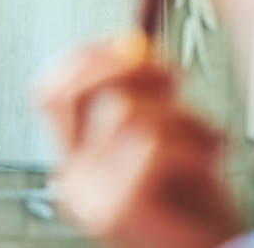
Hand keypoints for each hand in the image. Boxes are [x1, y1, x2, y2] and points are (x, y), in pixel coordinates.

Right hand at [36, 39, 241, 247]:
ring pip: (119, 111)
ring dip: (179, 116)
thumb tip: (133, 46)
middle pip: (63, 94)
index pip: (48, 92)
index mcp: (75, 159)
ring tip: (204, 141)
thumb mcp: (163, 132)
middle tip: (169, 76)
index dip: (83, 58)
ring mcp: (86, 196)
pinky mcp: (114, 210)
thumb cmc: (196, 202)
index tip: (126, 45)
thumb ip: (140, 94)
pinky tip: (205, 166)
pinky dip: (192, 144)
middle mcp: (69, 178)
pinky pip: (149, 143)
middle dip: (120, 67)